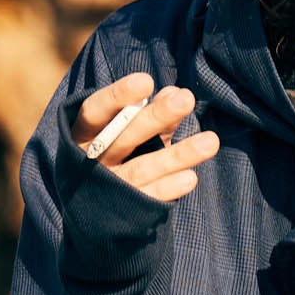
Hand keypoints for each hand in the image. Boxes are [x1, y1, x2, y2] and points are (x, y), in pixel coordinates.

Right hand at [74, 73, 218, 202]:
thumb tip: (176, 92)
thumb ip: (148, 114)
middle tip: (186, 99)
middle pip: (123, 137)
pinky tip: (191, 177)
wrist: (91, 210)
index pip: (96, 110)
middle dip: (155, 118)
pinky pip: (148, 197)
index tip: (146, 81)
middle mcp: (90, 160)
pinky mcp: (122, 212)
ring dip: (177, 155)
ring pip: (141, 169)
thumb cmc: (110, 153)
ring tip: (211, 142)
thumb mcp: (122, 131)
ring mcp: (105, 188)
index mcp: (83, 134)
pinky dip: (168, 188)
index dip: (118, 96)